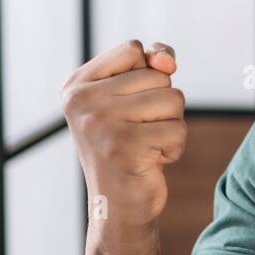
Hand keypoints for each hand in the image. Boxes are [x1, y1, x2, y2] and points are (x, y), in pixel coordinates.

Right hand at [61, 40, 186, 229]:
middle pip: (158, 77)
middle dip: (162, 106)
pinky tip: (151, 161)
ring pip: (173, 100)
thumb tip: (166, 60)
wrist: (117, 205)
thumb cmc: (129, 146)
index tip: (130, 105)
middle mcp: (82, 100)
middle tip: (139, 133)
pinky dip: (174, 148)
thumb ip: (151, 65)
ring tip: (145, 145)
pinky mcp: (124, 146)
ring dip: (170, 126)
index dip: (148, 74)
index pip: (133, 50)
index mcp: (76, 84)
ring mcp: (100, 123)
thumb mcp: (132, 98)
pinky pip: (177, 130)